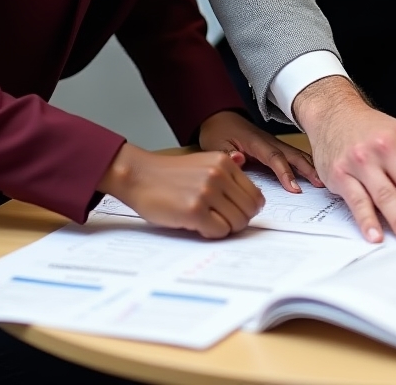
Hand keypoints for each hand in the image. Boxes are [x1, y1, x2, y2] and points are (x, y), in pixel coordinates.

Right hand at [97, 142, 263, 238]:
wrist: (139, 175)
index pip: (256, 196)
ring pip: (237, 223)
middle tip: (221, 222)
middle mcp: (219, 175)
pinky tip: (197, 225)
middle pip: (249, 211)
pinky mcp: (194, 211)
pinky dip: (211, 233)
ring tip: (207, 222)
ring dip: (224, 228)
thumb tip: (254, 202)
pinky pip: (219, 231)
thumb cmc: (170, 175)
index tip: (235, 214)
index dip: (247, 210)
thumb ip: (228, 178)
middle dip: (238, 221)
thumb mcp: (204, 164)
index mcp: (225, 162)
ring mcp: (207, 192)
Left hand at [198, 109, 322, 191]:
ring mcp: (273, 143)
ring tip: (322, 181)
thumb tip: (239, 160)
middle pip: (292, 154)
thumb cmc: (218, 132)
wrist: (220, 119)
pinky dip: (304, 163)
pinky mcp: (273, 147)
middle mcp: (269, 141)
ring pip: (295, 154)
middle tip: (320, 183)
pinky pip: (291, 155)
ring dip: (309, 166)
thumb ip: (226, 153)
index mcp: (256, 141)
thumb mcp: (215, 144)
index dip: (285, 172)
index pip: (274, 157)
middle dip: (307, 168)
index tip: (294, 188)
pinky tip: (313, 172)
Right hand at [293, 76, 395, 243]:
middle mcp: (371, 156)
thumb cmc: (371, 127)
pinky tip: (373, 234)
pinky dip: (364, 220)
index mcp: (391, 145)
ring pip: (375, 198)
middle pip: (394, 191)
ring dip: (389, 220)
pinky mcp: (337, 177)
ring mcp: (353, 167)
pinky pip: (354, 202)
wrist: (334, 113)